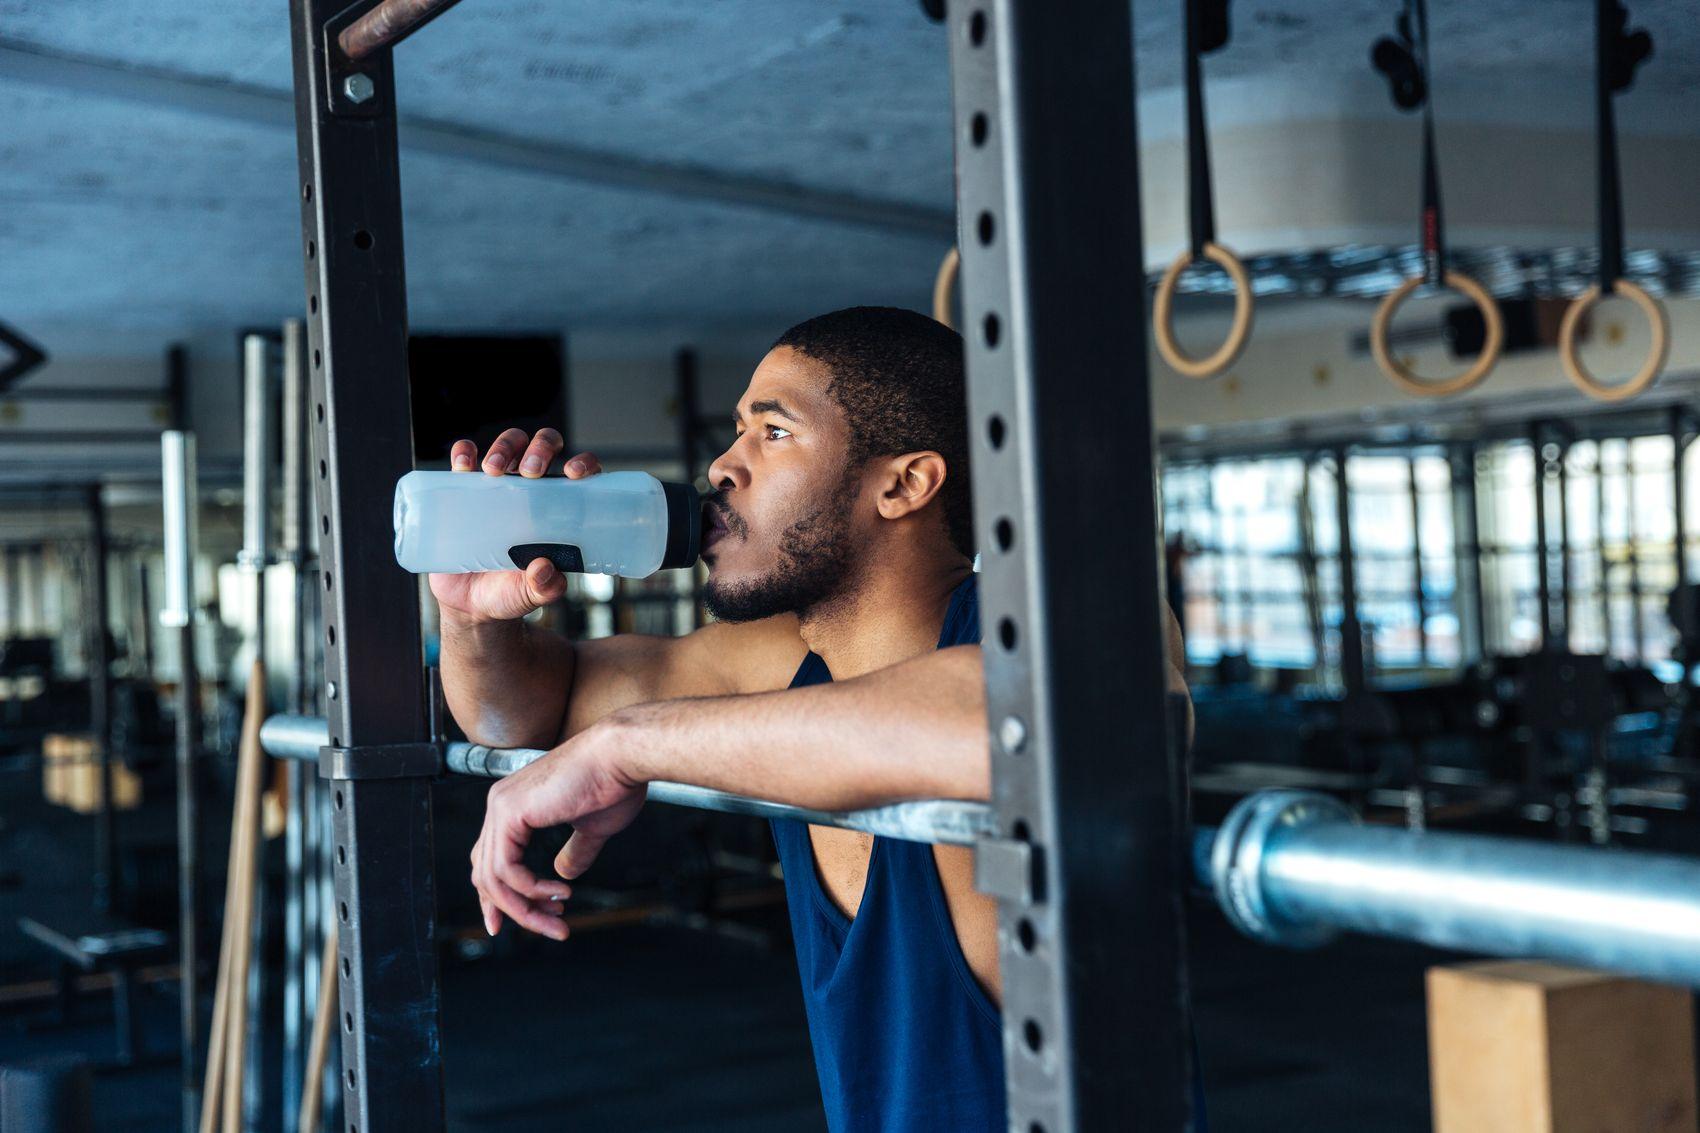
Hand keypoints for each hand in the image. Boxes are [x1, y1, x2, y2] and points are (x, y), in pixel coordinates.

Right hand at [427, 428, 602, 624]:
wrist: (470, 603)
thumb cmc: (510, 592)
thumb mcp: (531, 594)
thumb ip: (545, 587)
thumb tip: (545, 569)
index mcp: (558, 508)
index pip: (580, 473)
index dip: (583, 463)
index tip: (574, 473)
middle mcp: (532, 489)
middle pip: (544, 447)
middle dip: (540, 448)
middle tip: (531, 471)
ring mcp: (499, 485)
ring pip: (509, 444)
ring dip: (505, 446)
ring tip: (494, 470)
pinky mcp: (465, 488)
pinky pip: (466, 458)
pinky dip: (464, 451)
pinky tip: (464, 462)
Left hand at [468, 715, 647, 939]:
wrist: (623, 757)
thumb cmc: (614, 784)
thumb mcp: (592, 828)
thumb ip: (575, 850)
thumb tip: (565, 873)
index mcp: (515, 805)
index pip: (492, 860)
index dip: (503, 896)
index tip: (530, 920)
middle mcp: (500, 804)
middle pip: (486, 874)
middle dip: (514, 910)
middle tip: (549, 928)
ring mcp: (500, 807)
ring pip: (494, 879)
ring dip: (526, 908)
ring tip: (558, 919)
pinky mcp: (509, 813)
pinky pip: (506, 870)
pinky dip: (530, 890)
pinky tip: (560, 894)